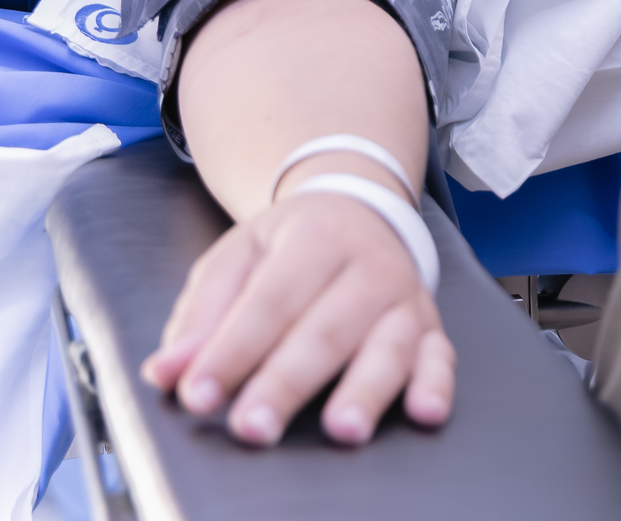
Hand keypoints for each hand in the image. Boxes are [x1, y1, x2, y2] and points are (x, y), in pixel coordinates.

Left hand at [141, 190, 455, 445]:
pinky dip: (436, 384)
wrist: (359, 206)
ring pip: (388, 345)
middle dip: (287, 381)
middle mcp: (367, 264)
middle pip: (326, 328)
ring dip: (366, 389)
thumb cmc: (291, 244)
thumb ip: (200, 314)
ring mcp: (403, 296)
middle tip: (252, 426)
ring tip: (342, 429)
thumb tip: (166, 372)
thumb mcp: (239, 256)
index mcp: (315, 236)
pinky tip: (425, 413)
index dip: (233, 350)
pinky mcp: (430, 326)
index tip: (198, 394)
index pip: (270, 300)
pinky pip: (441, 356)